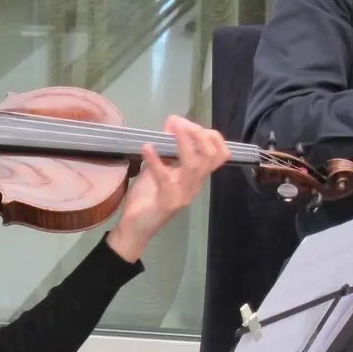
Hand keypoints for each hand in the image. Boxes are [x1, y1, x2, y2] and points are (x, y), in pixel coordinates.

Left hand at [107, 115, 229, 261]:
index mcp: (195, 178)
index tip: (188, 123)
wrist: (134, 229)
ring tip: (173, 128)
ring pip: (195, 166)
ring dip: (184, 143)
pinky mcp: (168, 202)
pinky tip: (147, 148)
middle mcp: (194, 185)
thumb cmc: (146, 199)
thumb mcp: (157, 170)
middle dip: (199, 135)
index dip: (209, 136)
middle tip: (181, 122)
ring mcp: (183, 194)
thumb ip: (165, 151)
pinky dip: (156, 161)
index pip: (218, 155)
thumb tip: (170, 124)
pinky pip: (165, 178)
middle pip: (211, 157)